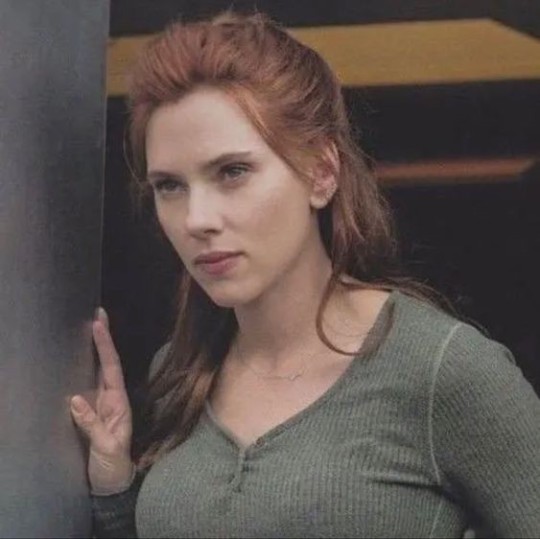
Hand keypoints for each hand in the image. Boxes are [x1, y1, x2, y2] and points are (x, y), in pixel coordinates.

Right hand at [70, 307, 133, 493]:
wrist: (112, 482)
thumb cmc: (114, 465)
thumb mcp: (106, 448)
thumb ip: (92, 425)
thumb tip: (75, 400)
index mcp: (119, 402)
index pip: (112, 368)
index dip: (106, 346)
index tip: (99, 325)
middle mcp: (112, 397)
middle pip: (106, 362)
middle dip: (103, 338)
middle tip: (98, 314)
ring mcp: (102, 403)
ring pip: (97, 370)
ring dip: (94, 349)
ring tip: (90, 326)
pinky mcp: (91, 411)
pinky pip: (87, 385)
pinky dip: (84, 368)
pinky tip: (78, 356)